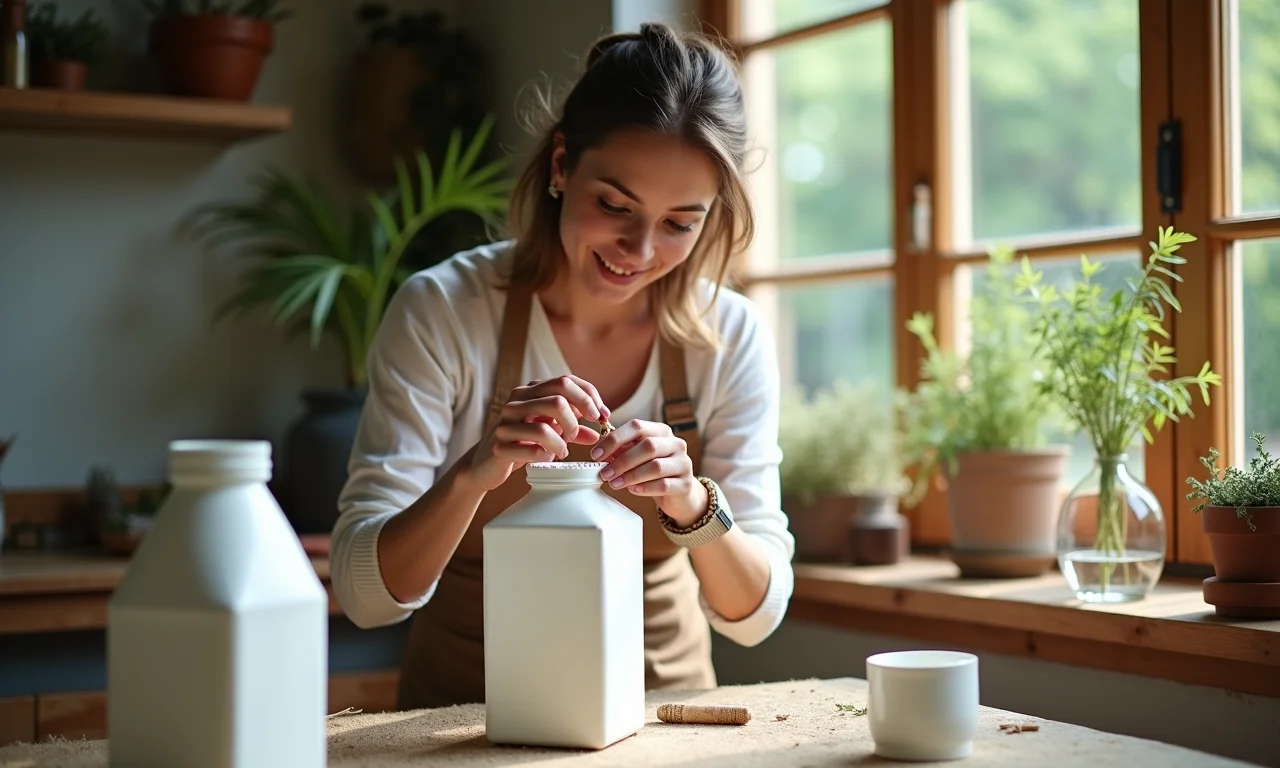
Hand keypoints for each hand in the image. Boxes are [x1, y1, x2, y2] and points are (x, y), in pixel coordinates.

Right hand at [464, 375, 611, 490]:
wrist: (486, 464)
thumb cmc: (521, 443)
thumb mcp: (550, 431)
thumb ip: (573, 429)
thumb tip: (598, 433)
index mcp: (530, 391)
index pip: (566, 380)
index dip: (589, 397)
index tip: (602, 415)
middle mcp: (516, 401)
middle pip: (559, 397)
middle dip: (577, 419)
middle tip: (576, 434)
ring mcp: (506, 422)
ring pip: (546, 426)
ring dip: (562, 442)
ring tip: (561, 451)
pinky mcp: (500, 446)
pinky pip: (534, 450)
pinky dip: (546, 456)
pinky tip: (546, 459)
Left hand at [590, 419, 707, 525]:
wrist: (678, 495)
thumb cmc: (653, 473)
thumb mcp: (637, 458)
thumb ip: (621, 452)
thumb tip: (600, 452)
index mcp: (661, 431)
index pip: (637, 426)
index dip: (614, 439)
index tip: (596, 454)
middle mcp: (676, 444)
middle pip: (648, 446)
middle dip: (622, 460)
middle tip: (604, 473)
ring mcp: (683, 463)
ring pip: (655, 466)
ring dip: (630, 475)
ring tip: (614, 483)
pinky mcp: (685, 484)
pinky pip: (663, 485)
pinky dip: (645, 488)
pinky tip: (632, 490)